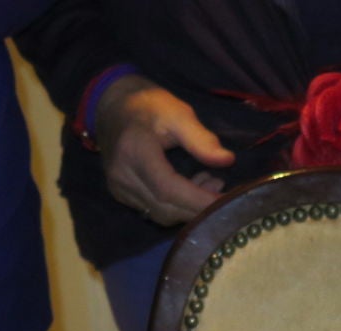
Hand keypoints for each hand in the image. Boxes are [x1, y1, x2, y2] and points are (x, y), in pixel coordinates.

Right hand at [97, 78, 233, 224]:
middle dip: (198, 207)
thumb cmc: (148, 106)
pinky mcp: (120, 195)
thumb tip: (227, 160)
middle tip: (221, 189)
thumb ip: (201, 138)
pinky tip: (190, 187)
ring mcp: (118, 188)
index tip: (226, 201)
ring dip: (188, 207)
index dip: (198, 200)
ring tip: (209, 182)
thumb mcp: (177, 113)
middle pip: (165, 208)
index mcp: (135, 151)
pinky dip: (176, 206)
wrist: (113, 108)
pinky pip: (153, 210)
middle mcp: (122, 175)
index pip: (168, 188)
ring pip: (160, 214)